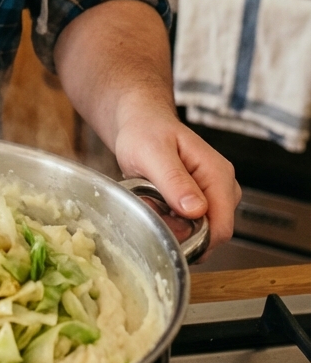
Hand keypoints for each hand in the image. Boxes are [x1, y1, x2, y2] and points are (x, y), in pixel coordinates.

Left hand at [114, 112, 240, 250]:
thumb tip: (196, 210)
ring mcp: (214, 194)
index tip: (165, 232)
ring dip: (172, 226)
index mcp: (217, 174)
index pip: (222, 227)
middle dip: (179, 232)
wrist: (140, 122)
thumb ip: (174, 181)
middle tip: (151, 209)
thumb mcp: (153, 153)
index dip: (196, 240)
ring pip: (199, 232)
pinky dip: (170, 221)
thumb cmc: (145, 131)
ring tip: (151, 200)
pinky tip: (155, 203)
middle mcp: (223, 186)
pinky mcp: (202, 200)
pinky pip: (190, 225)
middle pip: (212, 234)